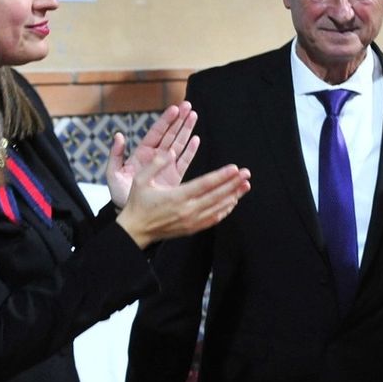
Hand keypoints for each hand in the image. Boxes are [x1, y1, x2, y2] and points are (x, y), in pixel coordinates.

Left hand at [106, 102, 199, 208]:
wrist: (131, 215)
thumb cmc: (120, 194)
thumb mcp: (113, 173)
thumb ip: (116, 154)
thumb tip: (118, 135)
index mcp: (142, 153)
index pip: (156, 133)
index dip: (165, 121)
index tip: (174, 109)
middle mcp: (156, 157)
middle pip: (170, 134)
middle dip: (179, 120)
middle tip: (188, 105)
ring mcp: (166, 166)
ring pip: (179, 144)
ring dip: (186, 130)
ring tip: (194, 116)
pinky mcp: (175, 177)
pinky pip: (184, 161)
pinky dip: (190, 151)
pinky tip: (196, 140)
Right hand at [114, 152, 250, 247]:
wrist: (136, 230)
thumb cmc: (138, 203)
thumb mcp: (140, 180)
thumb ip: (155, 164)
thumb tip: (171, 151)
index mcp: (176, 197)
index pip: (205, 184)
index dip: (222, 176)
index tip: (235, 168)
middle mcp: (187, 210)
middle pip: (217, 196)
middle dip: (234, 184)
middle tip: (247, 174)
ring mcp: (191, 221)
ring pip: (218, 207)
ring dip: (234, 196)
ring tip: (245, 185)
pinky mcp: (193, 228)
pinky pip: (214, 219)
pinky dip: (225, 210)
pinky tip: (233, 201)